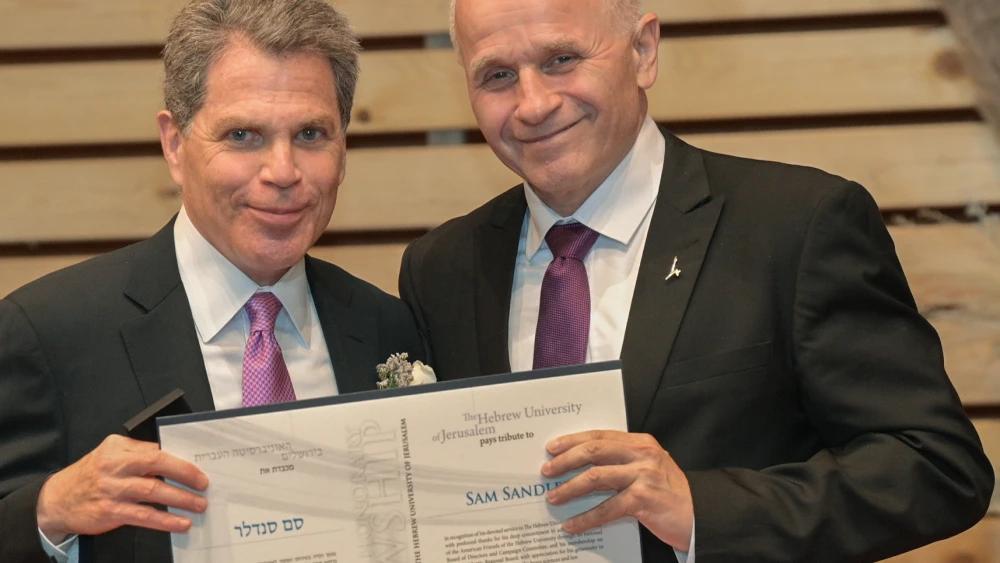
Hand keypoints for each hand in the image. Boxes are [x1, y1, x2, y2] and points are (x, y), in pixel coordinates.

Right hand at [36, 434, 208, 542]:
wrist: (56, 500)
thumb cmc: (90, 475)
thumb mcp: (109, 454)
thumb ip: (137, 453)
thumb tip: (172, 457)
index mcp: (118, 449)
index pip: (155, 450)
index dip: (180, 460)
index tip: (200, 467)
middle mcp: (115, 467)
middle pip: (157, 465)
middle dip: (185, 474)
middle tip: (204, 484)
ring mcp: (112, 490)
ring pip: (154, 492)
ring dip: (180, 499)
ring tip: (199, 505)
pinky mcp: (110, 512)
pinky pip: (144, 516)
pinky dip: (165, 520)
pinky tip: (180, 523)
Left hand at [542, 430, 692, 550]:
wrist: (700, 515)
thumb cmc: (670, 493)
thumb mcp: (650, 468)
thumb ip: (624, 461)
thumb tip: (584, 466)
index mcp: (641, 443)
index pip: (600, 435)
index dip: (573, 440)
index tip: (552, 447)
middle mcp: (642, 454)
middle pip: (594, 451)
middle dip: (566, 461)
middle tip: (547, 471)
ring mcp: (643, 476)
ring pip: (595, 477)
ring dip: (569, 488)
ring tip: (553, 497)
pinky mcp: (643, 499)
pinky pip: (606, 509)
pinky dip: (586, 518)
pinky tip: (572, 525)